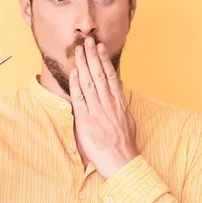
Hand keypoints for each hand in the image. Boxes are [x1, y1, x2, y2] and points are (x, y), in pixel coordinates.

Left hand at [69, 37, 138, 178]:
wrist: (122, 162)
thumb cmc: (124, 146)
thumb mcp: (127, 122)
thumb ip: (120, 108)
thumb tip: (118, 97)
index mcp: (119, 103)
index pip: (111, 76)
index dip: (104, 60)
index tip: (100, 48)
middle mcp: (108, 103)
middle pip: (99, 74)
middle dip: (93, 56)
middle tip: (87, 40)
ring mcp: (97, 111)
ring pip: (89, 82)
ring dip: (83, 64)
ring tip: (79, 50)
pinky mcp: (86, 120)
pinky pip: (80, 98)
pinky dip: (76, 83)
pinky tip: (74, 72)